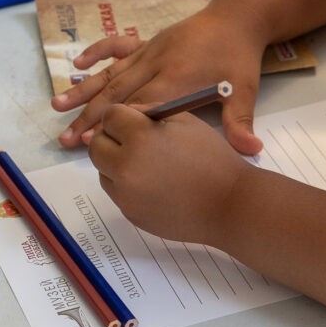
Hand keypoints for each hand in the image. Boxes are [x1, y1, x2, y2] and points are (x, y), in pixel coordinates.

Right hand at [51, 8, 267, 153]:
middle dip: (88, 116)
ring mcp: (150, 50)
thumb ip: (240, 122)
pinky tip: (78, 63)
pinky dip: (98, 52)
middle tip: (65, 138)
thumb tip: (251, 152)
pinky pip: (118, 45)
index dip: (113, 123)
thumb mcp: (244, 90)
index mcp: (176, 79)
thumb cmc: (238, 58)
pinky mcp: (148, 41)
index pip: (139, 105)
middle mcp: (156, 63)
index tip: (89, 141)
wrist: (237, 18)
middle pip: (116, 93)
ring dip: (83, 90)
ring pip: (110, 73)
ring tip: (57, 105)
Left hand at [90, 105, 253, 243]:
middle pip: (96, 145)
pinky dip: (127, 186)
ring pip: (102, 171)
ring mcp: (125, 194)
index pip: (109, 117)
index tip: (132, 121)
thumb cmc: (213, 158)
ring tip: (148, 164)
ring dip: (116, 163)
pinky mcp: (130, 214)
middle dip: (110, 138)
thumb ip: (150, 112)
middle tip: (132, 140)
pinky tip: (154, 184)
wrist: (229, 204)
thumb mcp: (185, 121)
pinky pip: (117, 193)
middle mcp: (125, 166)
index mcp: (140, 137)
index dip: (121, 116)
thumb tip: (126, 113)